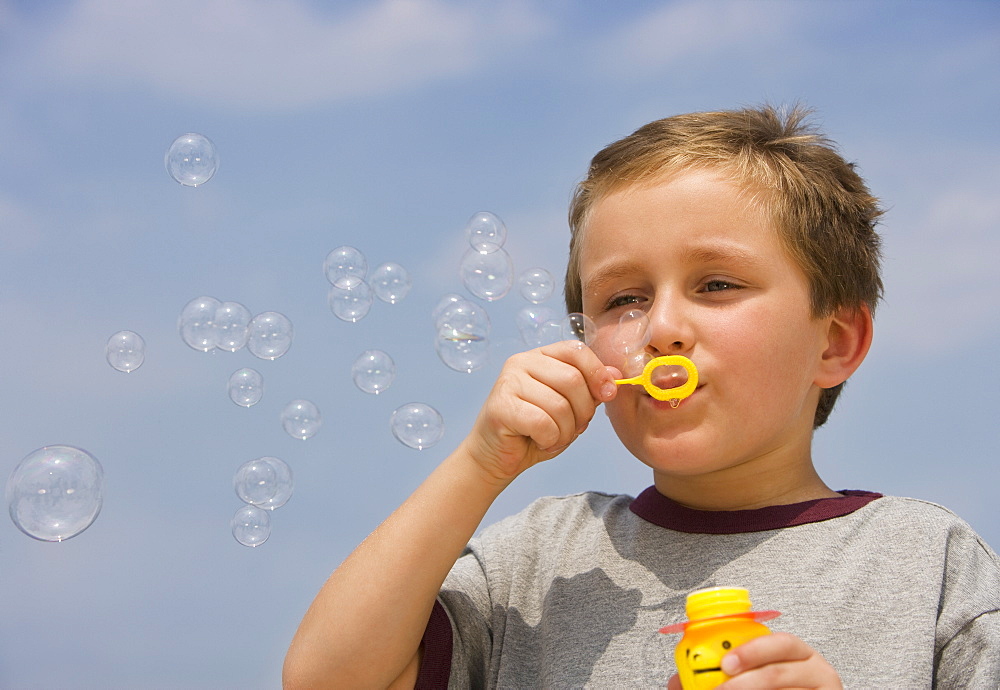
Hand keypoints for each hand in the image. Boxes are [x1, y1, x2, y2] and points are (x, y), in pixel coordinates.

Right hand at [460, 341, 617, 483]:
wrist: (497, 455)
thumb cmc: (535, 430)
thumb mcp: (571, 408)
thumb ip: (591, 389)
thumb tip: (616, 375)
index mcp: (540, 356)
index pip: (576, 350)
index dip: (597, 372)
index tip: (608, 394)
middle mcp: (521, 362)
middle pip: (572, 380)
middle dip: (583, 411)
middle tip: (574, 428)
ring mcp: (508, 382)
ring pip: (559, 405)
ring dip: (566, 431)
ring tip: (554, 437)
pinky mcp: (500, 406)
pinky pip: (543, 423)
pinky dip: (550, 439)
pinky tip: (540, 441)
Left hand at [667, 633, 840, 689]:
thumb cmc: (776, 688)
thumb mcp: (748, 677)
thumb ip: (719, 676)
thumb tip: (676, 681)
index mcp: (798, 654)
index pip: (782, 643)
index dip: (752, 650)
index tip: (726, 664)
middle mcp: (818, 671)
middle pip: (780, 673)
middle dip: (747, 681)